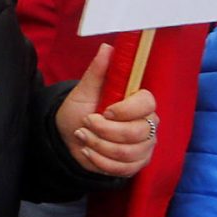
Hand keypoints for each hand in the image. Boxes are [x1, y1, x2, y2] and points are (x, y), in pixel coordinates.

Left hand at [57, 43, 157, 176]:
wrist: (68, 137)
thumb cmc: (79, 110)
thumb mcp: (84, 90)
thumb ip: (98, 71)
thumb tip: (108, 47)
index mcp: (138, 102)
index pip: (148, 104)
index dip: (126, 110)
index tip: (105, 111)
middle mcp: (147, 124)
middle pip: (138, 133)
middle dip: (105, 132)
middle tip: (86, 124)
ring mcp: (144, 146)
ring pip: (129, 153)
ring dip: (99, 146)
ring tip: (83, 137)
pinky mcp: (136, 164)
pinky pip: (125, 169)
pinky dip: (100, 161)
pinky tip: (87, 152)